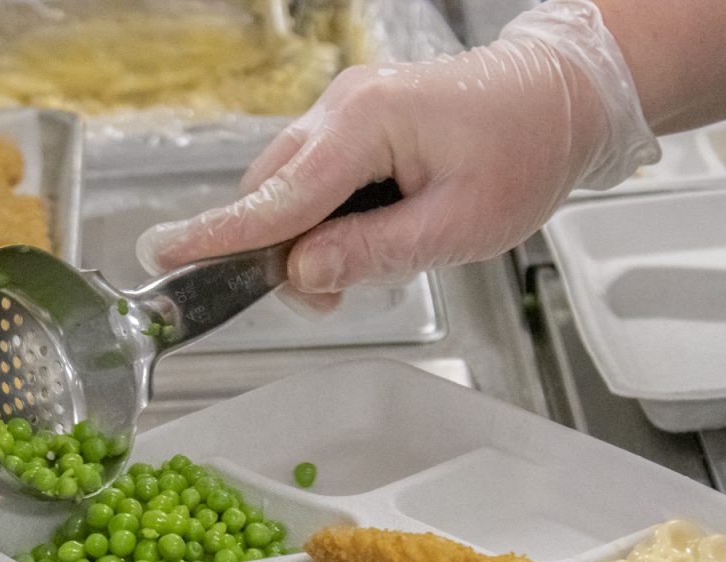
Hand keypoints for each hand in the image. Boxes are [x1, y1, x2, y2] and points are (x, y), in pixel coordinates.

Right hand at [136, 0, 657, 308]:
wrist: (561, 97)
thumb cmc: (523, 154)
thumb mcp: (457, 224)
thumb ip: (373, 251)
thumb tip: (303, 274)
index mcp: (365, 124)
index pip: (278, 195)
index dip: (220, 236)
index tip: (164, 258)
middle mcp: (342, 109)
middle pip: (272, 191)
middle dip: (279, 253)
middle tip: (330, 299)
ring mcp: (346, 112)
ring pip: (289, 187)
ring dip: (304, 240)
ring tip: (358, 271)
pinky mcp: (357, 124)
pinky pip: (315, 178)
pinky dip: (324, 219)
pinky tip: (364, 238)